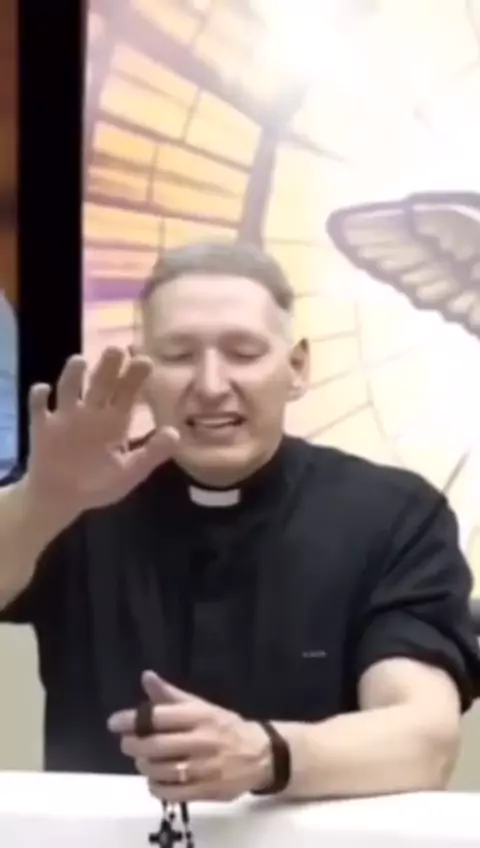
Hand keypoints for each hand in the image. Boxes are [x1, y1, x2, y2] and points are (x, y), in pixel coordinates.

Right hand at [26, 347, 178, 513]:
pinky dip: (39, 397)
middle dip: (107, 366)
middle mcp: (91, 412)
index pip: (127, 392)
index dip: (135, 376)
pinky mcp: (42, 428)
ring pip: (69, 388)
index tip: (145, 361)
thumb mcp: (129, 472)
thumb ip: (151, 453)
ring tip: (80, 361)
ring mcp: (65, 417)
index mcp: (115, 421)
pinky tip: (43, 390)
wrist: (61, 500)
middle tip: (116, 349)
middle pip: (100, 382)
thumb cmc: (98, 484)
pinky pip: (38, 408)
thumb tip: (176, 434)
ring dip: (73, 374)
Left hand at [108, 671, 272, 802]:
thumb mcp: (202, 706)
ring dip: (143, 765)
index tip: (114, 722)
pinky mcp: (207, 790)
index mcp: (200, 716)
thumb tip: (146, 676)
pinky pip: (171, 793)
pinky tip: (156, 779)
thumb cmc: (225, 727)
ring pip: (159, 770)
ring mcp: (204, 768)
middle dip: (133, 744)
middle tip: (126, 743)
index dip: (131, 719)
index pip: (158, 717)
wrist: (260, 755)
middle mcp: (202, 740)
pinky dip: (156, 787)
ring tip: (143, 759)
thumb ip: (171, 695)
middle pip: (154, 745)